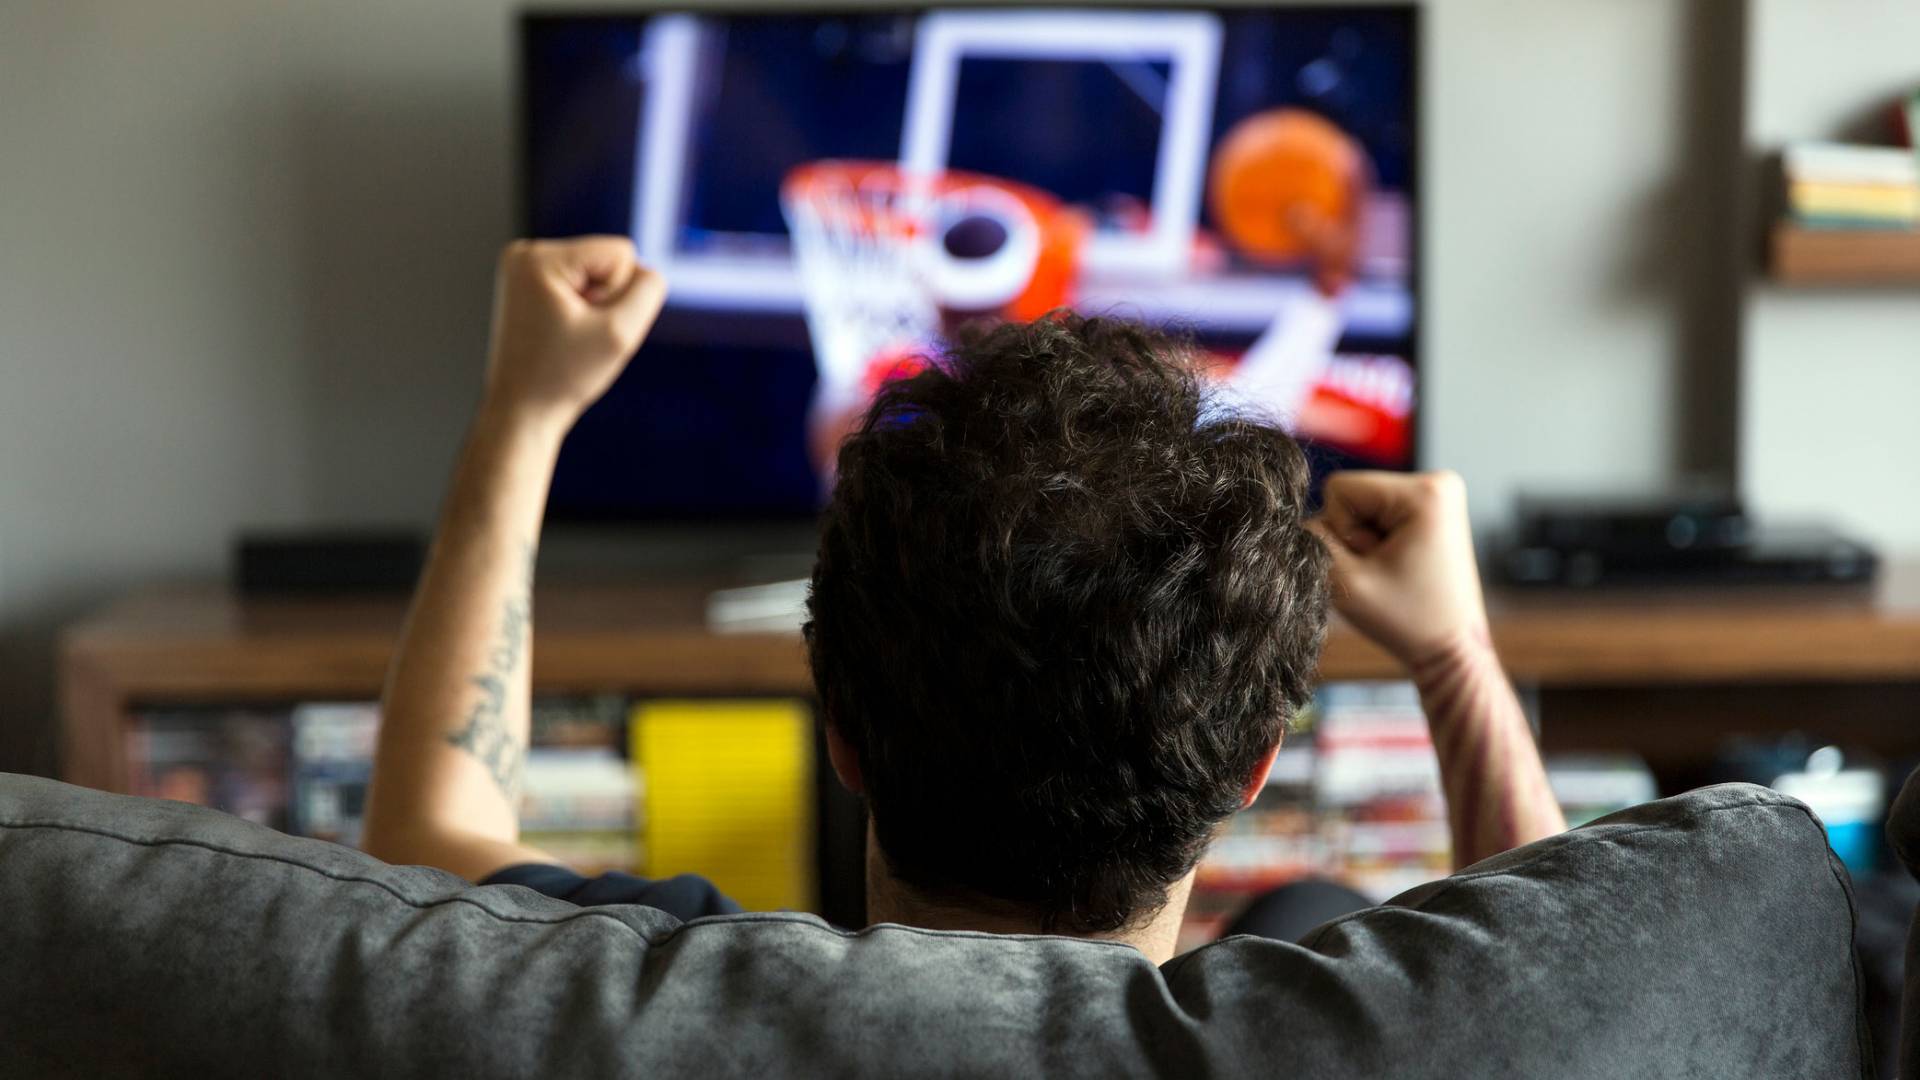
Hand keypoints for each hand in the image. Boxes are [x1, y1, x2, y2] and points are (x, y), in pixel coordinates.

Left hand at [482, 236, 666, 426]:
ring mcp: (521, 268)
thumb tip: (647, 270)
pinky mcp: (526, 283)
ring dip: (594, 307)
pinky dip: (580, 309)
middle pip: (606, 259)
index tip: (588, 327)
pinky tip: (561, 333)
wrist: (521, 410)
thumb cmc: (564, 376)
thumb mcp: (620, 333)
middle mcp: (524, 252)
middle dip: (604, 300)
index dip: (620, 295)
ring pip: (594, 272)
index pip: (621, 253)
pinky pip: (578, 283)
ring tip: (568, 336)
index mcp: (539, 258)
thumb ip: (648, 290)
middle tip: (576, 336)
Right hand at [1309, 470, 1488, 669]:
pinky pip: (1378, 514)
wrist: (1452, 650)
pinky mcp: (1432, 510)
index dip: (1340, 530)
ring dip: (1365, 542)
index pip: (1340, 488)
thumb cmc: (1407, 621)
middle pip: (1353, 495)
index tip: (1374, 562)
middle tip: (1384, 571)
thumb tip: (1291, 521)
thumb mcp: (1347, 582)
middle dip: (1356, 537)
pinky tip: (1398, 567)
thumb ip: (1312, 543)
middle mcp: (1438, 483)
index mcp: (1425, 492)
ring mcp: (1438, 495)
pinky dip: (1378, 542)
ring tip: (1392, 571)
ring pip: (1362, 506)